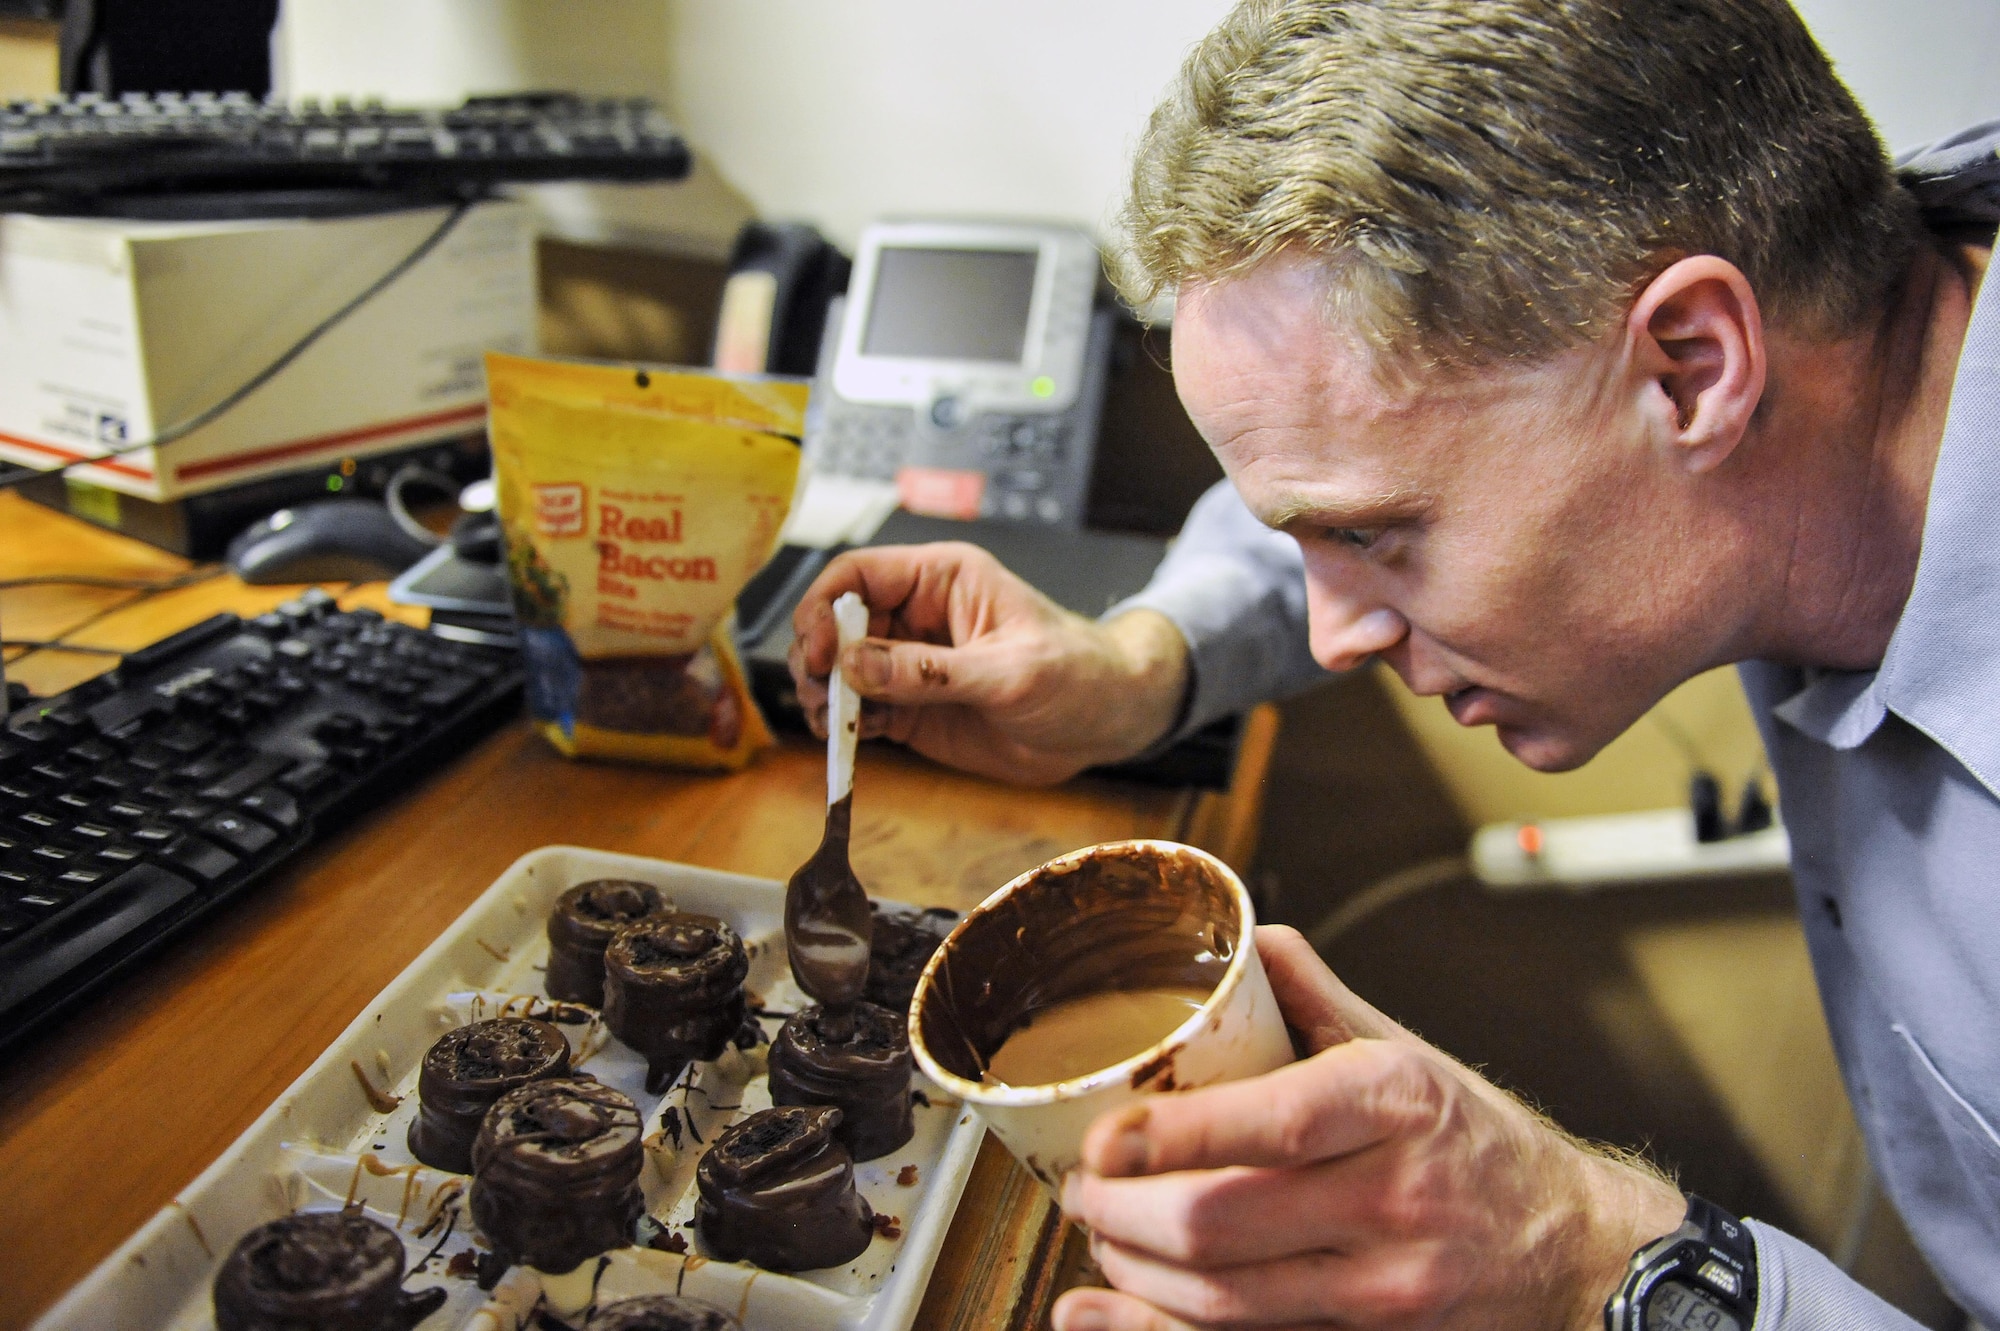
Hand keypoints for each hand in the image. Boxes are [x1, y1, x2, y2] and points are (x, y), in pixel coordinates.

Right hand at [787, 543, 1188, 784]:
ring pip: (842, 671)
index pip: (857, 575)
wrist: (1109, 723)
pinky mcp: (913, 708)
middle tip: (820, 695)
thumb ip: (930, 671)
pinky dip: (846, 725)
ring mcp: (911, 664)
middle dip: (817, 658)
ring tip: (832, 722)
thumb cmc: (1079, 673)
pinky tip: (850, 740)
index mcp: (941, 579)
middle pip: (838, 624)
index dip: (825, 609)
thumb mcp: (1010, 672)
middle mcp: (917, 616)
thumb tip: (856, 665)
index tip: (818, 652)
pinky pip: (863, 711)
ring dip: (826, 695)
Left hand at [1054, 927, 1685, 1330]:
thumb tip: (1238, 936)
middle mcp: (1391, 1200)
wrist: (1575, 1251)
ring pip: (1223, 1298)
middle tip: (1082, 1183)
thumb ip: (1313, 996)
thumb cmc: (1473, 1142)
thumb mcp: (1407, 1053)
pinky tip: (1096, 1315)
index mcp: (1393, 1105)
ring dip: (1134, 1266)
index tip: (1101, 1136)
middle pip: (1225, 1223)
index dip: (1175, 1136)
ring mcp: (1384, 1288)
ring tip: (1100, 1227)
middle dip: (1124, 1209)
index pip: (1273, 1123)